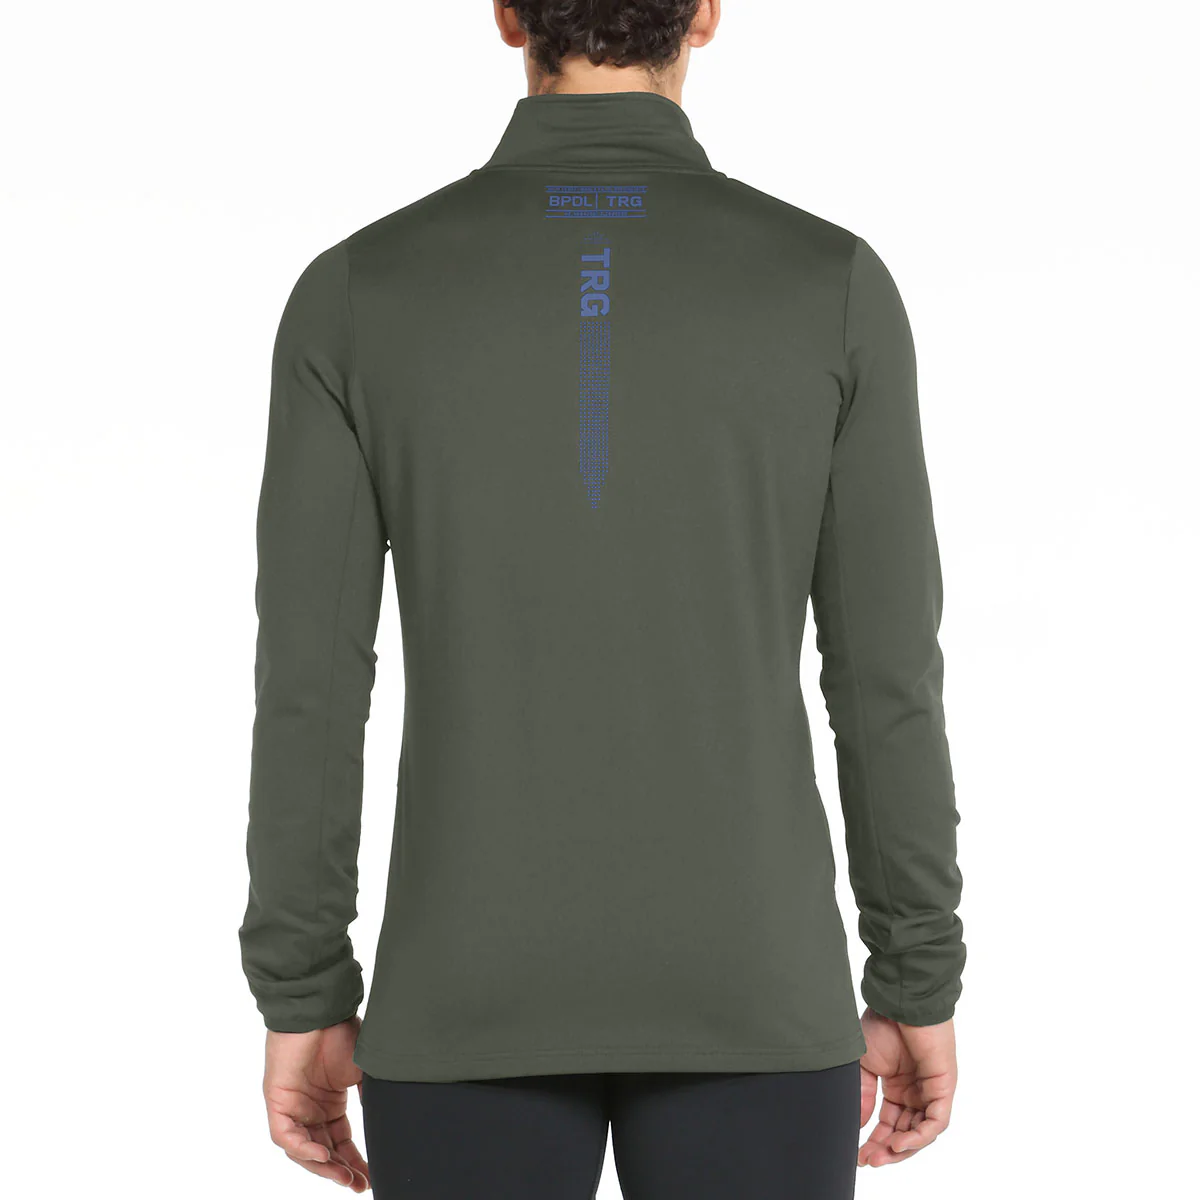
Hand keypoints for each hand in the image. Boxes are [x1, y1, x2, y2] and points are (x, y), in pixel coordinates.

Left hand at [263, 1018, 370, 1190]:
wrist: (322, 1009)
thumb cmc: (342, 1033)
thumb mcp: (363, 1071)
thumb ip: (371, 1097)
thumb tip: (386, 1123)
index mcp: (329, 1103)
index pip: (340, 1142)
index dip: (354, 1162)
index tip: (369, 1178)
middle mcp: (309, 1110)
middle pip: (322, 1152)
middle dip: (340, 1171)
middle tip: (359, 1184)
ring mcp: (292, 1106)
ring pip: (302, 1150)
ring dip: (323, 1166)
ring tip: (345, 1177)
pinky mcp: (277, 1101)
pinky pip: (286, 1136)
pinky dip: (303, 1149)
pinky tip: (323, 1155)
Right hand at [858, 1007, 955, 1167]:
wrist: (898, 1002)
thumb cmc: (881, 1024)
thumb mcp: (864, 1065)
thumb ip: (863, 1096)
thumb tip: (857, 1125)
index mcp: (898, 1086)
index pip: (889, 1123)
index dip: (875, 1141)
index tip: (858, 1155)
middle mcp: (916, 1092)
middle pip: (905, 1132)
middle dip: (887, 1150)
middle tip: (868, 1161)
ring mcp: (931, 1090)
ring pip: (921, 1132)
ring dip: (902, 1148)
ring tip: (881, 1156)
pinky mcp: (943, 1087)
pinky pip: (935, 1122)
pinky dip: (918, 1136)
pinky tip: (898, 1142)